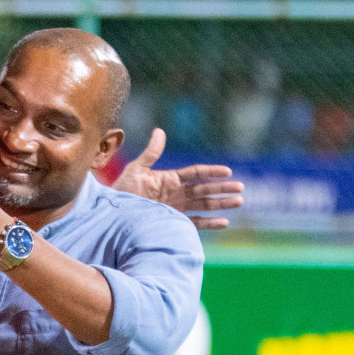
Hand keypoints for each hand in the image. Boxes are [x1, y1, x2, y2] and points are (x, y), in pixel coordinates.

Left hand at [110, 129, 243, 230]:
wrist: (112, 214)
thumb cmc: (122, 191)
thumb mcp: (136, 170)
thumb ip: (151, 153)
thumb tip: (160, 131)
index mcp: (170, 179)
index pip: (195, 173)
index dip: (211, 172)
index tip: (227, 171)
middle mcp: (176, 193)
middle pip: (204, 189)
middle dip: (222, 189)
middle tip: (241, 188)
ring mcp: (176, 208)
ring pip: (203, 205)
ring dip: (220, 204)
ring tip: (238, 202)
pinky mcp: (172, 222)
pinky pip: (194, 223)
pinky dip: (209, 223)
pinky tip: (223, 222)